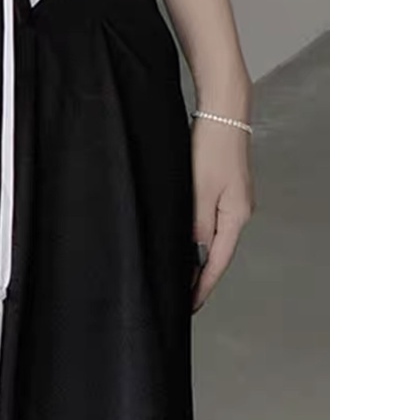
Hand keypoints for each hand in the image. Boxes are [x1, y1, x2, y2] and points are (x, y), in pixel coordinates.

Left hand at [191, 114, 254, 311]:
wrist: (223, 114)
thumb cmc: (211, 148)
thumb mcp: (200, 189)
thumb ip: (197, 224)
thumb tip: (195, 252)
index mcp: (236, 217)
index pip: (217, 262)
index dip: (202, 286)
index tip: (188, 305)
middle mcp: (239, 212)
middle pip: (218, 253)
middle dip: (200, 275)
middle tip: (180, 295)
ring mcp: (234, 201)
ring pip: (214, 237)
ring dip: (198, 256)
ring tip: (180, 274)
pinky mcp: (225, 189)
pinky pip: (211, 221)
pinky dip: (199, 236)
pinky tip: (186, 240)